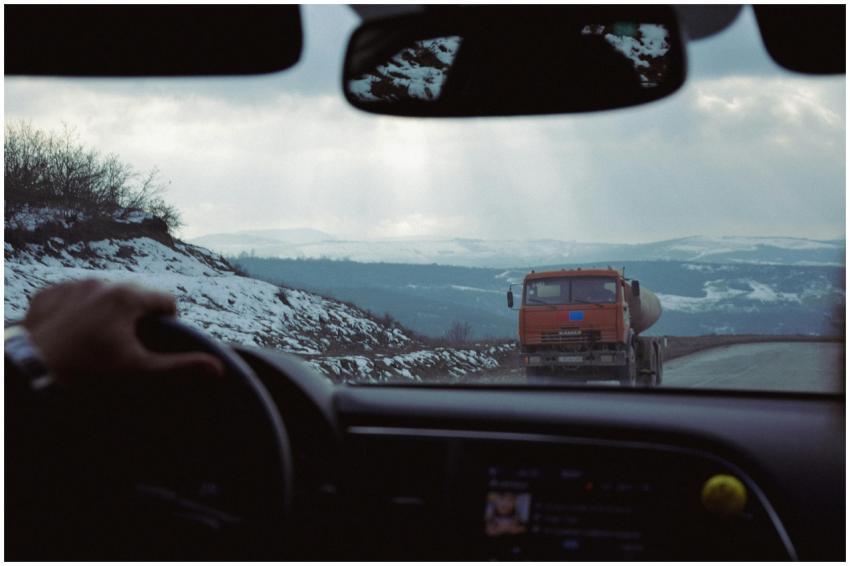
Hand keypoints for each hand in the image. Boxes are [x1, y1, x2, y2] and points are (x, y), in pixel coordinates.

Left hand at [24, 279, 224, 384]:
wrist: (30, 371)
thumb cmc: (88, 372)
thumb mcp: (139, 370)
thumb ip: (180, 366)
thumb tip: (218, 369)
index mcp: (128, 296)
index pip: (165, 299)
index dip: (168, 320)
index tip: (157, 339)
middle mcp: (102, 282)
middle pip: (136, 294)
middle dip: (137, 315)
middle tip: (127, 345)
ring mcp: (73, 286)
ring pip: (104, 293)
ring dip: (109, 310)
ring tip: (98, 341)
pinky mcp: (49, 294)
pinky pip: (73, 296)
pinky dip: (78, 310)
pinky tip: (74, 334)